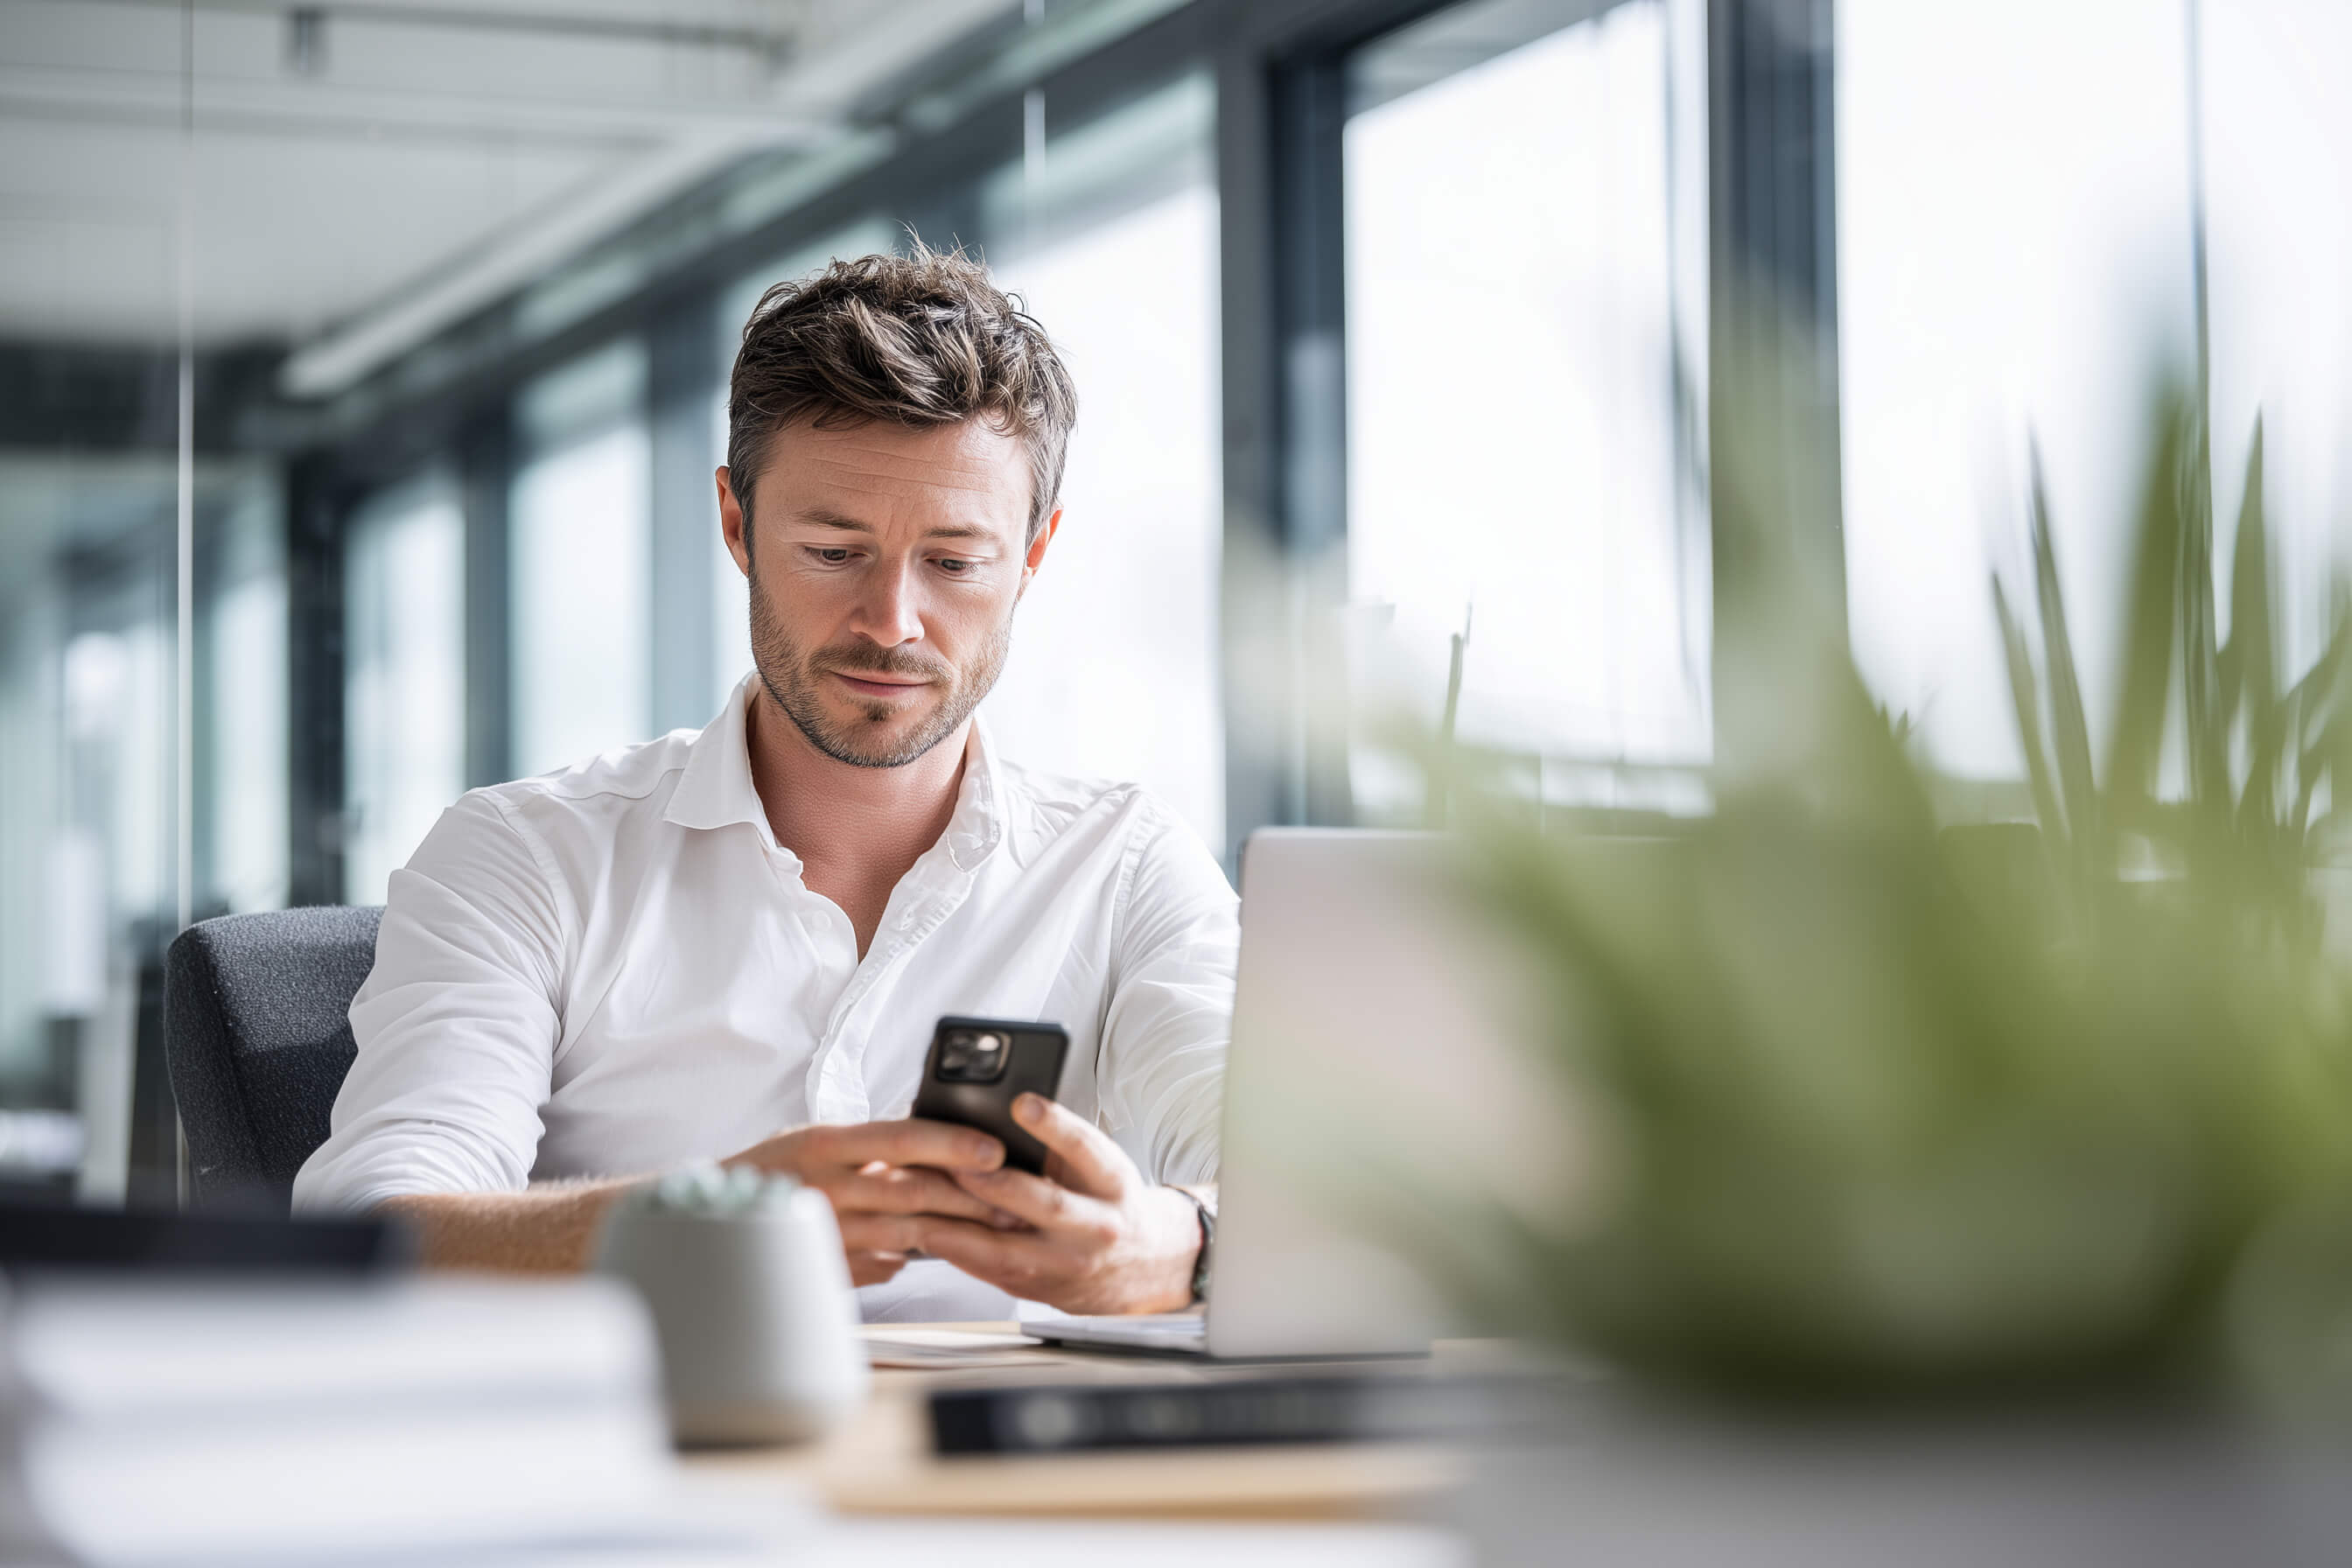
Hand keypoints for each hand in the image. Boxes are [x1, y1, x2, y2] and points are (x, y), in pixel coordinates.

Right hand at [727, 1120, 1016, 1286]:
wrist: (710, 1224)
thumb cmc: (772, 1173)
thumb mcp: (812, 1143)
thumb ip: (869, 1145)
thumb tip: (929, 1131)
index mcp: (823, 1143)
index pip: (899, 1137)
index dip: (951, 1143)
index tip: (994, 1148)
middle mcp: (825, 1186)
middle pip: (914, 1189)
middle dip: (972, 1195)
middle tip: (1017, 1196)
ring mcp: (827, 1232)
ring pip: (908, 1231)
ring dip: (959, 1230)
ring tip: (1001, 1226)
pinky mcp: (827, 1267)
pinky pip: (885, 1263)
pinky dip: (916, 1255)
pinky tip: (945, 1249)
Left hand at [915, 1094, 1200, 1314]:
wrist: (1146, 1264)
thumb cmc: (1110, 1201)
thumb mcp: (1101, 1165)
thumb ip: (1059, 1145)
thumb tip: (998, 1112)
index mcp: (1113, 1183)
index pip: (1086, 1148)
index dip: (1054, 1125)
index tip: (1022, 1103)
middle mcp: (1096, 1227)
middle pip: (1044, 1204)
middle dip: (992, 1183)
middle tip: (952, 1161)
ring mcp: (1067, 1265)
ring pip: (1007, 1250)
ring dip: (959, 1226)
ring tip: (920, 1204)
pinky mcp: (1040, 1289)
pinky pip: (990, 1270)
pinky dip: (955, 1250)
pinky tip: (924, 1230)